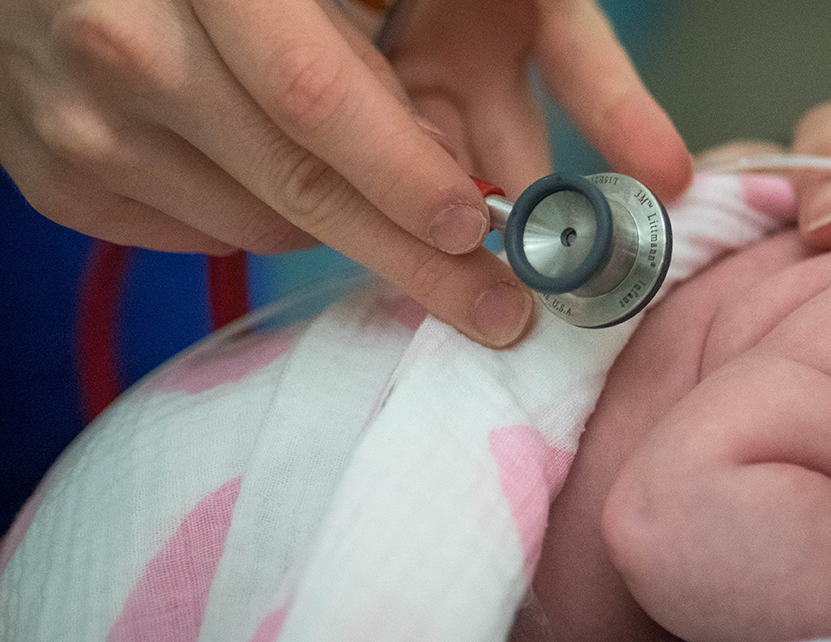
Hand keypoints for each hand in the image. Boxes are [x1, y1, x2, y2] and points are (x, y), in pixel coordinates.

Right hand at [0, 0, 690, 347]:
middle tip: (496, 309)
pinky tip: (291, 173)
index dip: (408, 174)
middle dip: (413, 258)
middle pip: (294, 182)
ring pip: (258, 220)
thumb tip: (665, 170)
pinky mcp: (59, 169)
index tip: (484, 227)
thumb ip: (550, 45)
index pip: (319, 96)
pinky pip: (201, 233)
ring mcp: (78, 112)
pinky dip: (272, 221)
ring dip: (347, 227)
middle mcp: (128, 38)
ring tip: (396, 201)